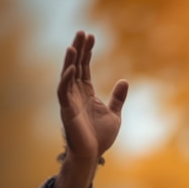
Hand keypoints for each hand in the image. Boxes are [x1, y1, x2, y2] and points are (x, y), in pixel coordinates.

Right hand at [57, 30, 127, 161]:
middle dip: (78, 49)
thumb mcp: (114, 114)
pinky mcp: (67, 111)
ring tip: (74, 44)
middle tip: (82, 32)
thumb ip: (118, 98)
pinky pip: (63, 91)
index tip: (91, 36)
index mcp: (86, 93)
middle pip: (75, 66)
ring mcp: (70, 101)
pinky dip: (66, 79)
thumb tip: (125, 80)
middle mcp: (76, 94)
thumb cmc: (100, 138)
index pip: (84, 67)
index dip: (87, 52)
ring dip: (70, 60)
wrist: (93, 155)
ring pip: (67, 75)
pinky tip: (71, 68)